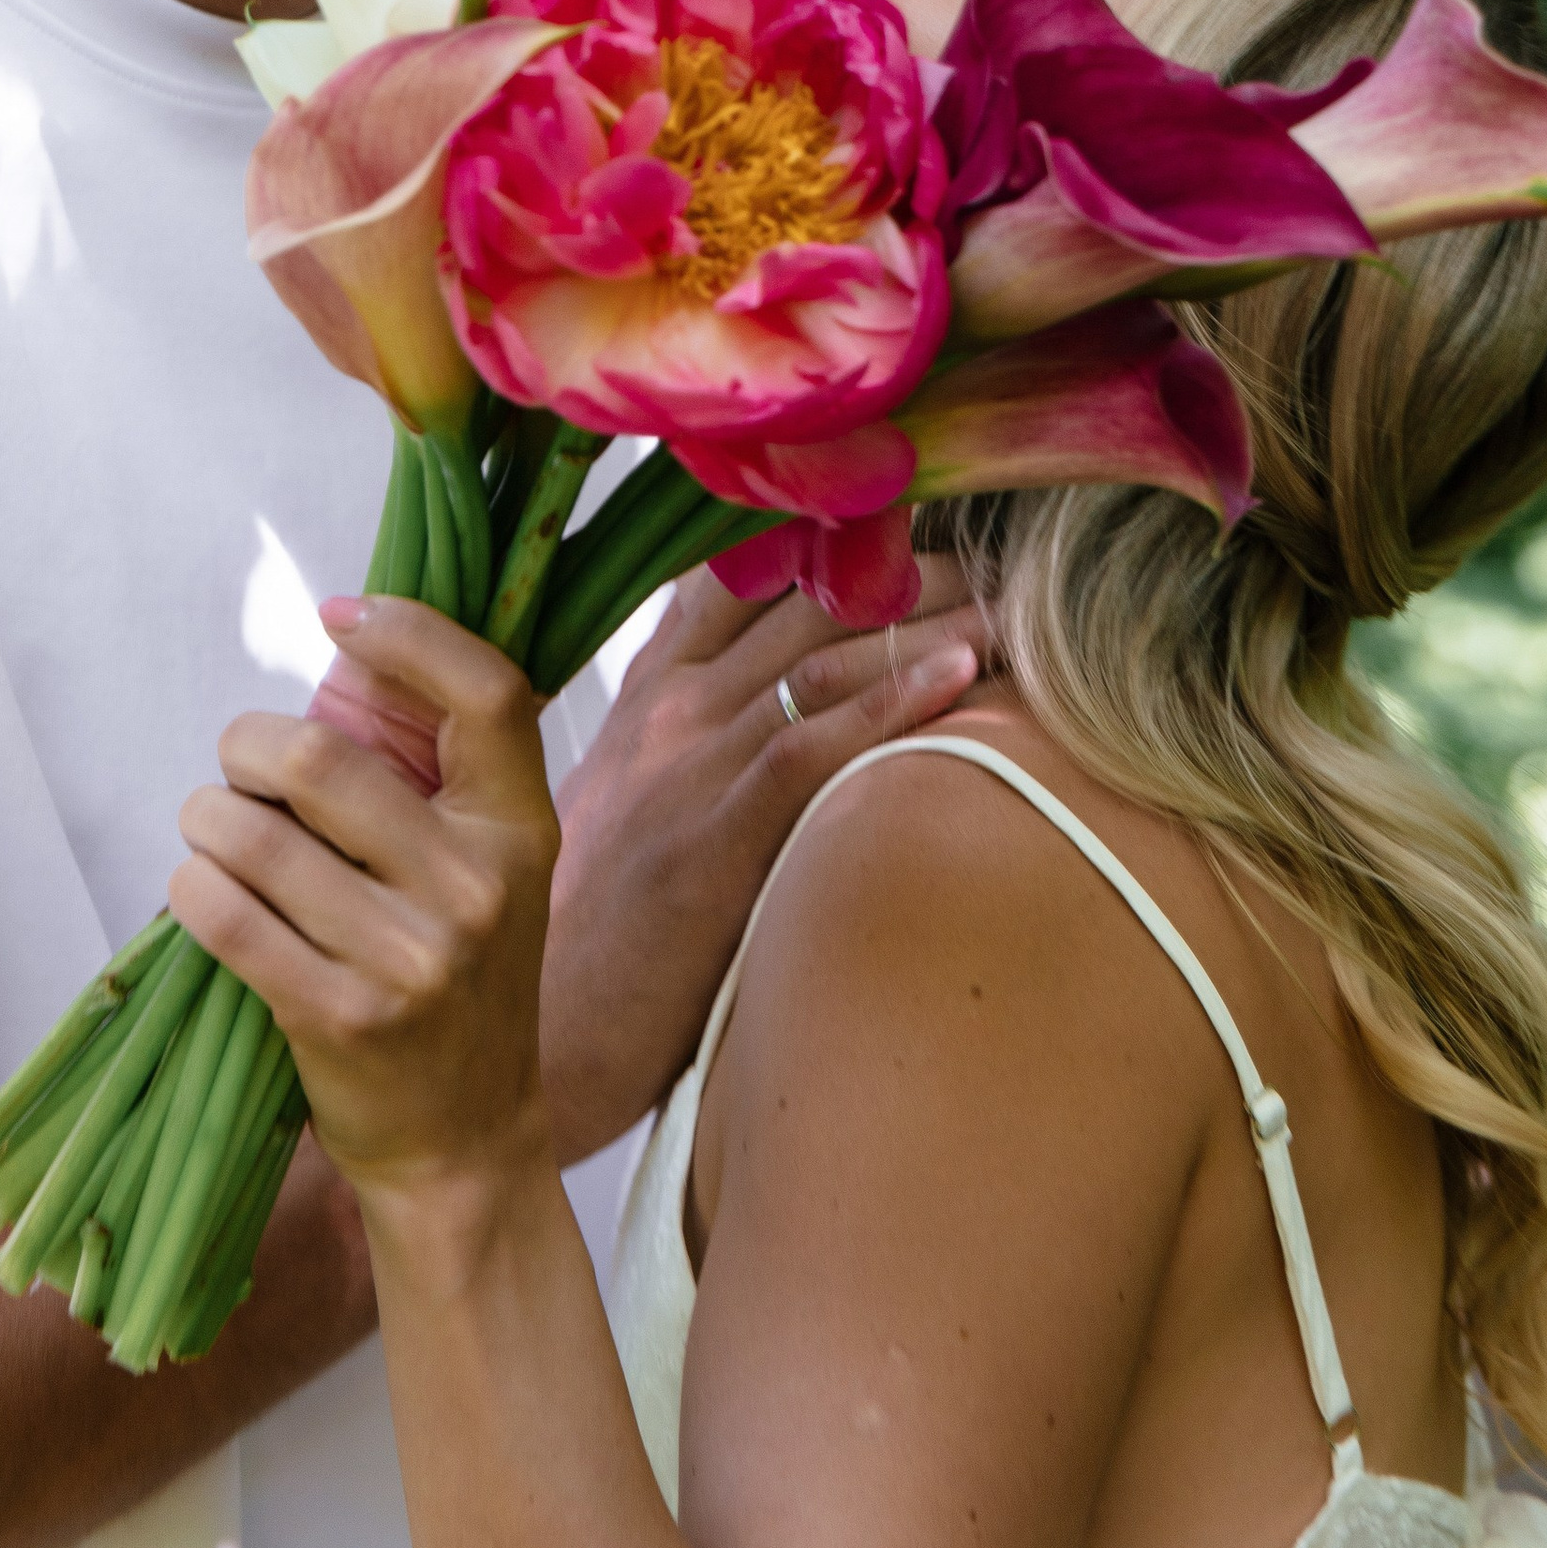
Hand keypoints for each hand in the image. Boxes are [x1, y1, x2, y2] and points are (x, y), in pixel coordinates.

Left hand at [172, 599, 560, 1208]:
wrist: (464, 1141)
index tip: (341, 615)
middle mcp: (476, 887)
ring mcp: (412, 958)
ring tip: (211, 831)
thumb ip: (432, 780)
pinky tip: (198, 888)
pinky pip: (227, 918)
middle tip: (236, 762)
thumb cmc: (457, 981)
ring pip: (255, 836)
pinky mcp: (341, 1017)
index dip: (410, 634)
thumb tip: (341, 662)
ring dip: (207, 819)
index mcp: (522, 830)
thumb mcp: (484, 873)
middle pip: (325, 758)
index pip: (488, 693)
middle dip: (248, 744)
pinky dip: (193, 889)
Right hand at [538, 562, 985, 1164]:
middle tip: (983, 548)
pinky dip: (893, 703)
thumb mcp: (620, 819)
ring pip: (821, 659)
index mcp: (644, 703)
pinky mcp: (713, 838)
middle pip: (795, 603)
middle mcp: (667, 715)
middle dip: (898, 569)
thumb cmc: (588, 944)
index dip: (818, 536)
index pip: (734, 579)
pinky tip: (962, 673)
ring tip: (1006, 600)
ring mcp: (688, 769)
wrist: (539, 1035)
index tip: (899, 512)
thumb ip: (684, 755)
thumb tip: (775, 730)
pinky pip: (812, 744)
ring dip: (926, 622)